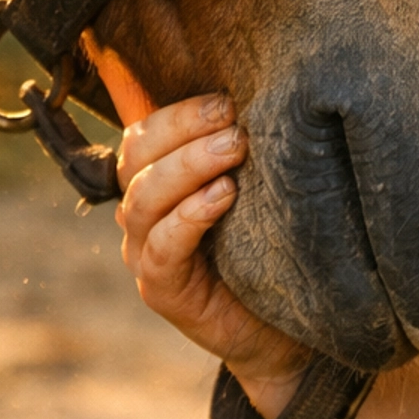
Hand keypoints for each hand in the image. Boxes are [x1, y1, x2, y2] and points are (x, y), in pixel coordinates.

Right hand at [115, 92, 311, 407]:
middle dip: (184, 133)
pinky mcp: (161, 290)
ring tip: (234, 152)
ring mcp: (145, 254)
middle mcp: (141, 215)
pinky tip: (224, 197)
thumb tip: (258, 90)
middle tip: (234, 124)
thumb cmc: (268, 245)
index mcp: (156, 181)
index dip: (178, 114)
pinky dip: (189, 216)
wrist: (282, 328)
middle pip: (136, 160)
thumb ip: (237, 149)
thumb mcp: (253, 187)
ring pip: (143, 200)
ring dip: (189, 168)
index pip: (143, 135)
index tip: (227, 102)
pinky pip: (160, 248)